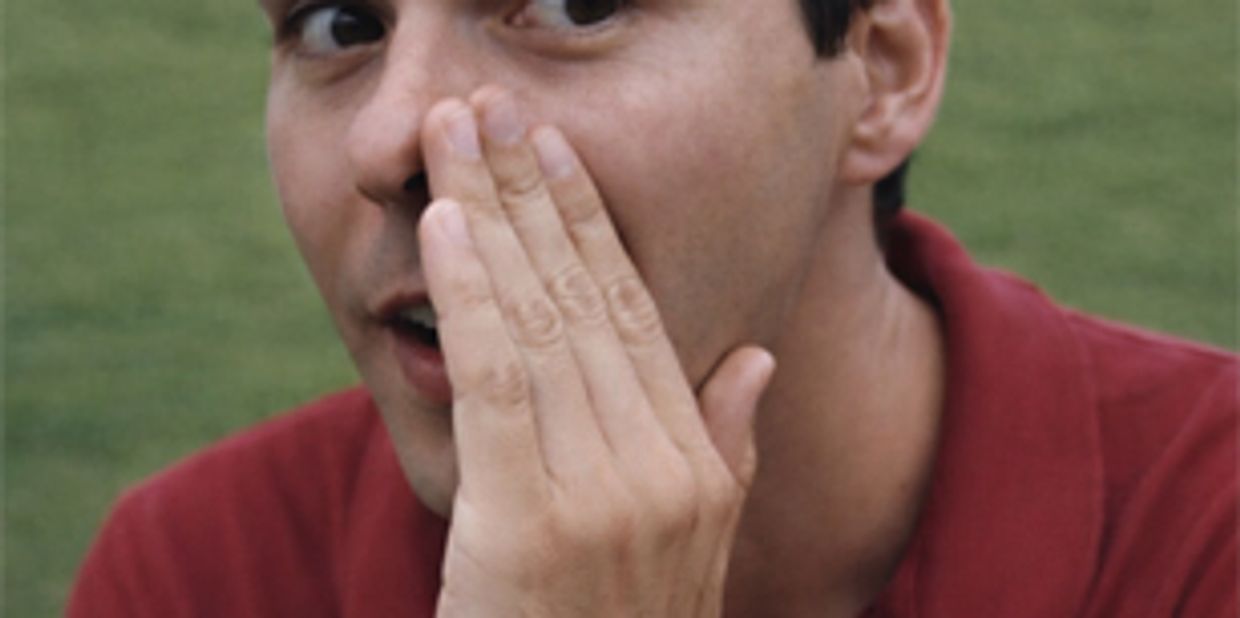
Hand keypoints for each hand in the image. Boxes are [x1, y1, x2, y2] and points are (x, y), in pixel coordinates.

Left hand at [417, 86, 775, 616]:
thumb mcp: (695, 549)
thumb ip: (726, 447)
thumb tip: (751, 359)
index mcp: (696, 466)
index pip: (639, 315)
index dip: (595, 225)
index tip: (557, 152)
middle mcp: (661, 469)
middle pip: (588, 301)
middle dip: (534, 195)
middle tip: (495, 110)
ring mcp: (602, 495)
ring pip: (540, 324)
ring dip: (493, 219)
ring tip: (460, 139)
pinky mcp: (528, 520)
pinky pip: (497, 381)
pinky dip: (469, 295)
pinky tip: (445, 228)